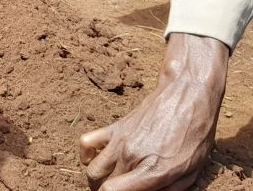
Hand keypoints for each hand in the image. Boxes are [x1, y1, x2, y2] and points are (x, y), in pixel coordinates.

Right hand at [80, 33, 228, 190]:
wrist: (187, 98)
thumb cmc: (195, 137)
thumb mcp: (191, 173)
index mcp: (152, 171)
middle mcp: (130, 156)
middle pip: (102, 184)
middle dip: (108, 190)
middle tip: (123, 189)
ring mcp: (119, 140)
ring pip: (91, 169)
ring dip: (96, 180)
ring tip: (107, 183)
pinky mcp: (115, 127)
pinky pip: (86, 142)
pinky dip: (86, 155)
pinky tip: (97, 160)